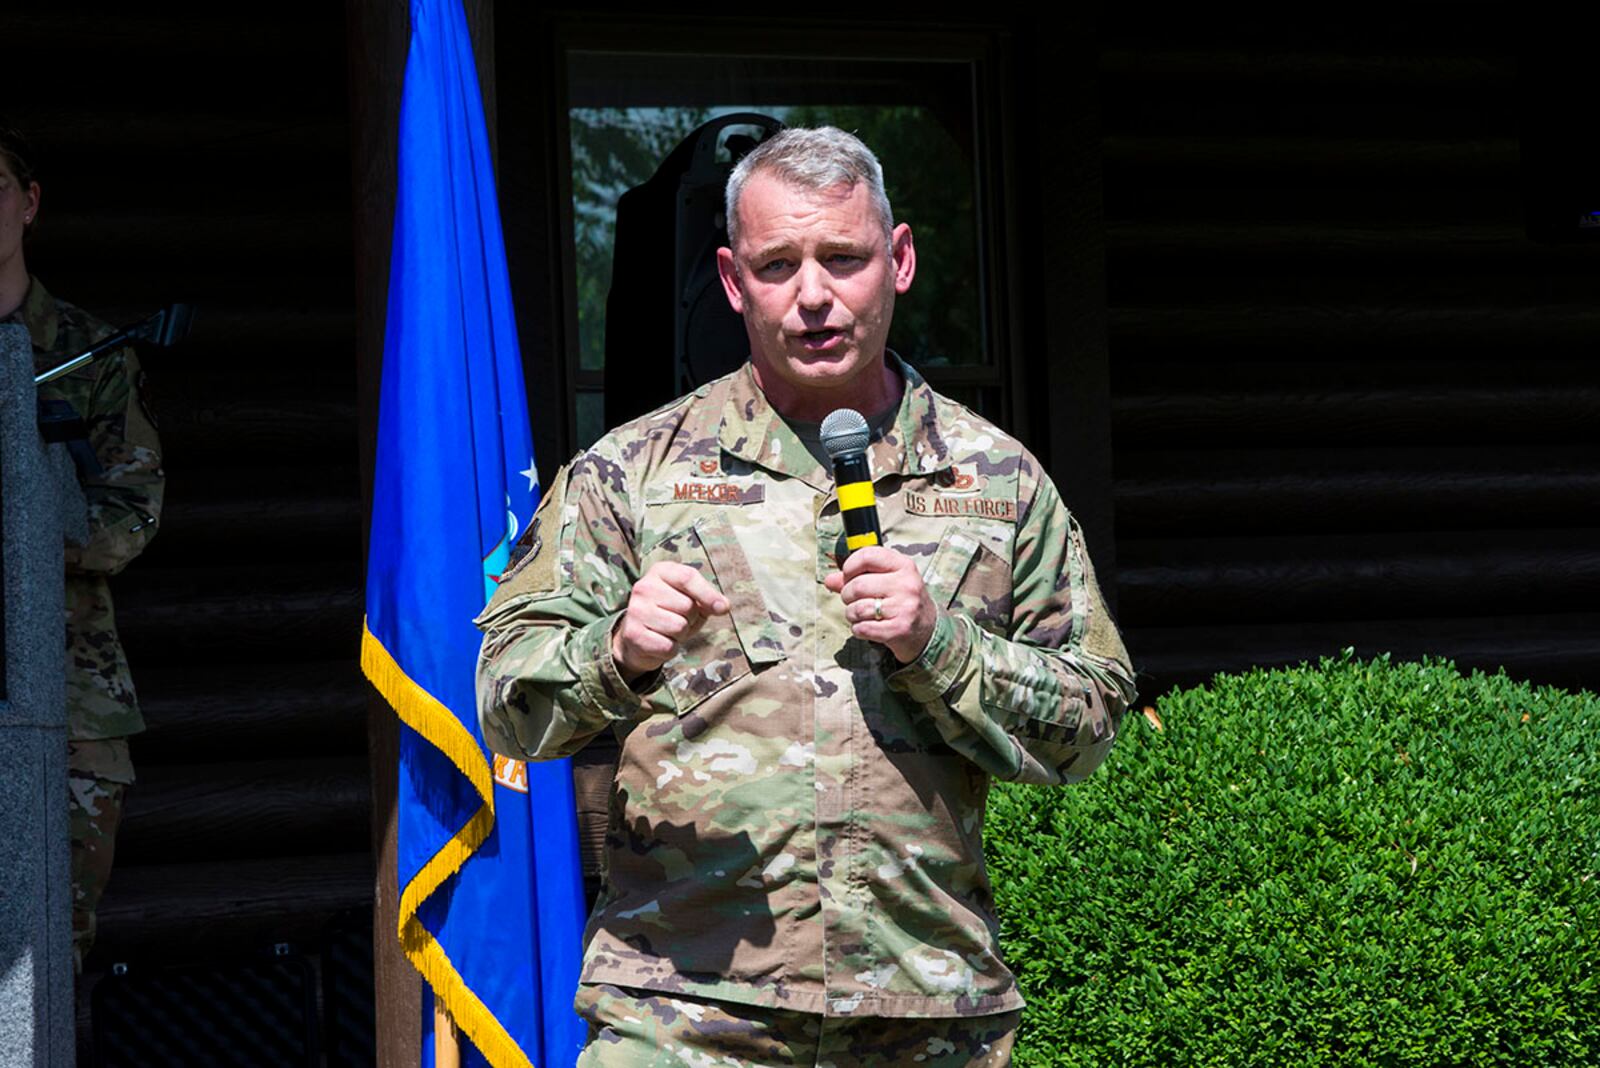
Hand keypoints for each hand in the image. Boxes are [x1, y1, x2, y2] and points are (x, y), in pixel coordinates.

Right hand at [611, 562, 729, 680]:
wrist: (638, 636)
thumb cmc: (670, 612)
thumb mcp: (690, 598)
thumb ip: (707, 598)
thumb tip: (723, 606)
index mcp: (660, 571)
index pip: (687, 577)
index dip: (708, 594)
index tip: (723, 608)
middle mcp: (644, 587)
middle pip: (687, 606)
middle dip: (691, 618)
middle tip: (679, 619)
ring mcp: (636, 610)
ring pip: (679, 627)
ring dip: (681, 635)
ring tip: (669, 630)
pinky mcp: (633, 634)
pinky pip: (668, 646)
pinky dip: (670, 649)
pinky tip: (660, 641)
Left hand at [823, 546, 936, 663]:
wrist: (928, 630)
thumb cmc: (901, 601)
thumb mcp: (886, 581)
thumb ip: (857, 577)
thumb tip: (830, 580)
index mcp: (903, 566)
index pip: (867, 556)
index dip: (850, 566)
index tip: (848, 576)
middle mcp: (906, 584)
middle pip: (857, 585)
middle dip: (847, 595)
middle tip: (852, 600)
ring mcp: (904, 607)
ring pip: (857, 608)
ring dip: (851, 614)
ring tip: (860, 614)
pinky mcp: (899, 629)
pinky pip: (862, 628)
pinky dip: (858, 629)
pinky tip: (867, 626)